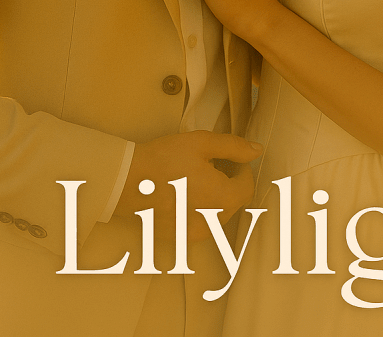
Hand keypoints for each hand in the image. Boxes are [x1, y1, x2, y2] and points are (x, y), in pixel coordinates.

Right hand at [114, 131, 260, 240]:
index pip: (246, 188)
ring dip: (214, 198)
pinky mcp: (178, 239)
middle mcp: (212, 223)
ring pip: (217, 215)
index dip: (242, 170)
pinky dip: (198, 211)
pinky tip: (181, 194)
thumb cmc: (164, 159)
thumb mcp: (202, 143)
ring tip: (195, 179)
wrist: (126, 181)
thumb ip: (233, 146)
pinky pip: (199, 225)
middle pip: (233, 202)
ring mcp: (194, 234)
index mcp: (222, 199)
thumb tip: (257, 150)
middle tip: (210, 165)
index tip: (229, 159)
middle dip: (228, 183)